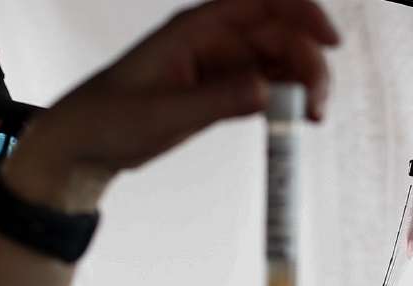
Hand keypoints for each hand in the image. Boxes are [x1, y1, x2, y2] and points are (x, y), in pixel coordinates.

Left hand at [1, 0, 339, 211]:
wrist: (83, 144)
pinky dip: (284, 98)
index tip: (330, 42)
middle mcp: (211, 41)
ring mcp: (217, 66)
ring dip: (301, 83)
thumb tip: (266, 90)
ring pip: (276, 62)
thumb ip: (215, 101)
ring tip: (312, 117)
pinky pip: (263, 86)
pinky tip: (297, 119)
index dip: (301, 14)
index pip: (259, 3)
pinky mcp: (218, 92)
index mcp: (195, 29)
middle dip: (307, 63)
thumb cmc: (109, 120)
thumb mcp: (162, 114)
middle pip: (278, 35)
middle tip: (318, 106)